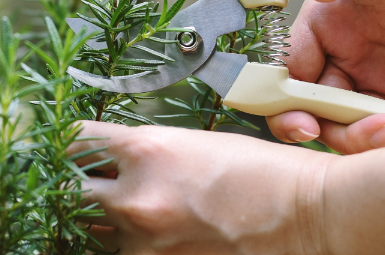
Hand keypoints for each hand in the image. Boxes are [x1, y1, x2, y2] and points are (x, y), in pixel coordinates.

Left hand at [71, 121, 332, 254]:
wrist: (317, 218)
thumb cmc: (269, 175)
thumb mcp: (201, 146)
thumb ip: (150, 155)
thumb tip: (118, 164)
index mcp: (147, 150)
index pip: (73, 141)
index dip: (67, 144)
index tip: (70, 148)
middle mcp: (137, 198)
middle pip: (68, 193)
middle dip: (74, 188)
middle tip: (89, 186)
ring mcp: (146, 244)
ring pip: (93, 234)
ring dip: (103, 224)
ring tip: (131, 215)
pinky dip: (132, 246)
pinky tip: (154, 238)